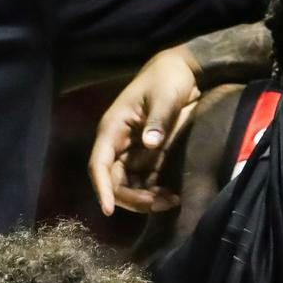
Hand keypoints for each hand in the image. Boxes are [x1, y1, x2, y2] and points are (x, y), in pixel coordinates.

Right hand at [88, 48, 200, 215]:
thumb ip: (158, 120)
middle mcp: (118, 144)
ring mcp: (133, 152)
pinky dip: (155, 194)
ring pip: (128, 186)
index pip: (98, 164)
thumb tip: (150, 143)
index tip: (108, 209)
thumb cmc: (168, 78)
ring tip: (170, 201)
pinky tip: (173, 197)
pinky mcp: (149, 157)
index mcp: (113, 128)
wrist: (184, 72)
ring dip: (145, 200)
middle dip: (131, 198)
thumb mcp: (164, 96)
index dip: (101, 188)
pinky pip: (145, 182)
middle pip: (113, 182)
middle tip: (158, 204)